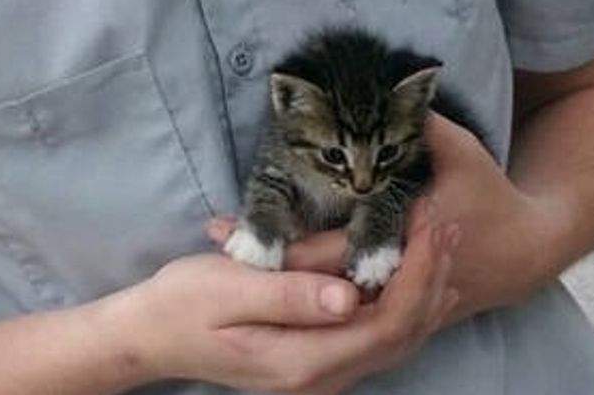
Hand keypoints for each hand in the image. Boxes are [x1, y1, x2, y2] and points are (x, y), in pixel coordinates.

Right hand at [125, 201, 458, 394]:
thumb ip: (291, 295)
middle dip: (433, 275)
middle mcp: (323, 377)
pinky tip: (409, 265)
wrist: (149, 337)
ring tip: (439, 234)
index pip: (388, 321)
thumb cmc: (183, 304)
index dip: (419, 270)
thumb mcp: (229, 289)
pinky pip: (375, 333)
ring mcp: (321, 373)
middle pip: (403, 333)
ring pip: (396, 337)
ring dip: (423, 286)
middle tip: (445, 218)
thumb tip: (349, 297)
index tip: (426, 217)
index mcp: (305, 360)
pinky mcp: (316, 358)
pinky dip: (401, 298)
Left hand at [210, 113, 545, 325]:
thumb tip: (390, 78)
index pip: (321, 248)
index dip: (270, 238)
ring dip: (281, 282)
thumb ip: (418, 119)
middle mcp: (393, 277)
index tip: (222, 228)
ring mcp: (395, 301)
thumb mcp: (456, 148)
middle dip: (263, 261)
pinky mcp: (395, 312)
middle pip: (313, 279)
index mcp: (401, 235)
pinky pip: (343, 307)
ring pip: (326, 299)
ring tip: (233, 262)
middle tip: (214, 246)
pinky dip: (309, 294)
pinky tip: (276, 281)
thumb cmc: (484, 191)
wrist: (523, 251)